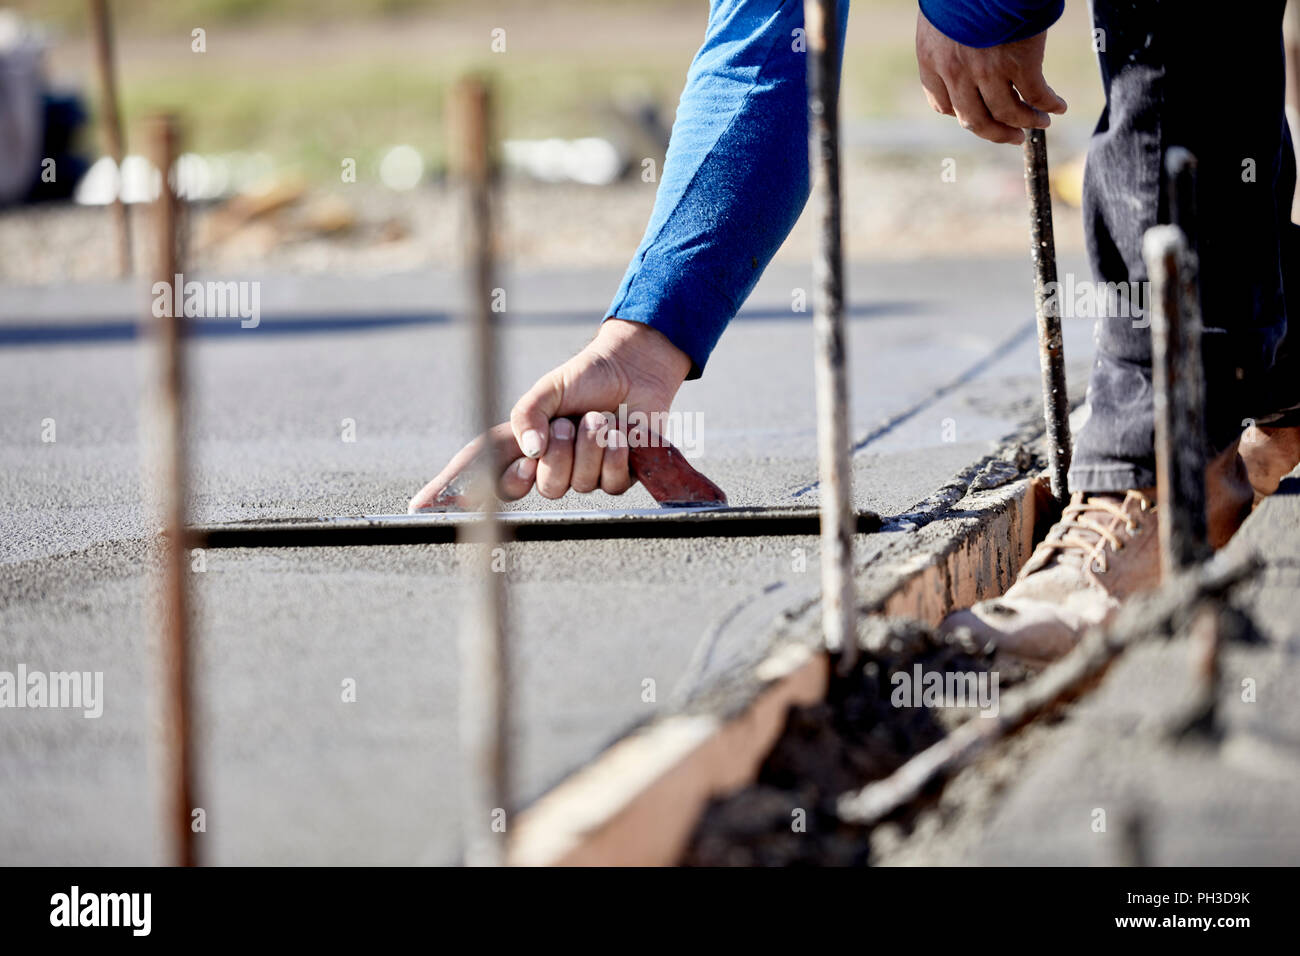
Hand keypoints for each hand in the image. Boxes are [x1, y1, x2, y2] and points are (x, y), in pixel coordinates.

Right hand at [408, 319, 691, 511]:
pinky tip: (621, 433)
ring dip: (590, 444)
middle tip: (568, 422)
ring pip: (578, 483)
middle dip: (557, 452)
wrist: (633, 368)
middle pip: (542, 486)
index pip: (481, 475)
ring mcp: (582, 475)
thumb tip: (528, 452)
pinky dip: (616, 453)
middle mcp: (548, 466)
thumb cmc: (586, 377)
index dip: (452, 494)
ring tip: (599, 418)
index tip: (424, 509)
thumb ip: (527, 415)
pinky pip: (610, 482)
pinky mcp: (616, 477)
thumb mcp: (547, 389)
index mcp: (522, 446)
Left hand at [915, 10, 1065, 145]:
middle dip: (995, 133)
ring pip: (1006, 113)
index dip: (962, 115)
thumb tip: (964, 55)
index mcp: (931, 59)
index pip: (942, 105)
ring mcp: (987, 71)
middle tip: (1012, 137)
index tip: (978, 118)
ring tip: (1039, 123)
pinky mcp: (1020, 63)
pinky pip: (1036, 94)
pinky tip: (1057, 107)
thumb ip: (949, 40)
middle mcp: (956, 72)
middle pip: (974, 119)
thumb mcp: (943, 15)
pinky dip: (1048, 105)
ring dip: (1025, 122)